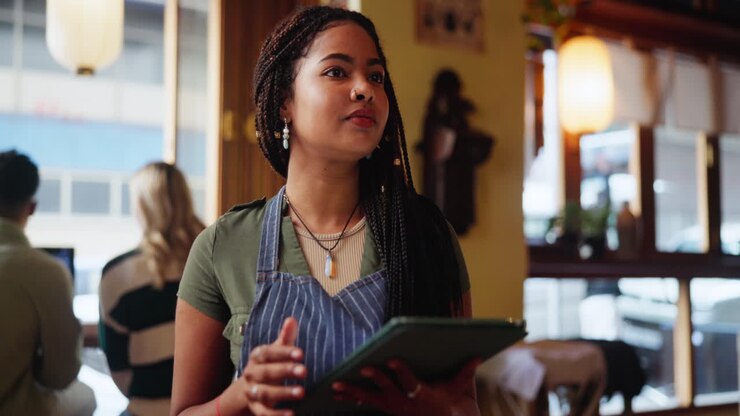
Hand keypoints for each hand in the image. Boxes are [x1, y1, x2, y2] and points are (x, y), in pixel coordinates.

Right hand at [220, 317, 305, 415]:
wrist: (248, 389)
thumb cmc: (269, 365)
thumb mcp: (276, 351)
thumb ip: (285, 337)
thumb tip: (292, 319)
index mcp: (256, 357)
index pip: (266, 352)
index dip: (282, 352)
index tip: (301, 353)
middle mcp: (251, 374)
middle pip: (265, 372)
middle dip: (285, 371)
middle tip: (305, 371)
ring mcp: (252, 392)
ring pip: (265, 393)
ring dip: (283, 393)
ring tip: (302, 392)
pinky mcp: (256, 409)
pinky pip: (264, 413)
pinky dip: (277, 414)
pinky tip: (292, 413)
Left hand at [332, 358, 480, 415]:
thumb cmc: (451, 406)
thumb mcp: (460, 391)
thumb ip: (465, 372)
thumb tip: (477, 355)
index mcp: (422, 396)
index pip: (410, 383)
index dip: (401, 372)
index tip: (392, 360)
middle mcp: (405, 403)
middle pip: (387, 391)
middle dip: (375, 379)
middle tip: (364, 368)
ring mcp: (394, 407)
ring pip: (370, 398)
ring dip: (353, 391)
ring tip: (336, 384)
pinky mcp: (386, 409)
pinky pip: (366, 403)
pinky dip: (351, 397)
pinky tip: (336, 392)